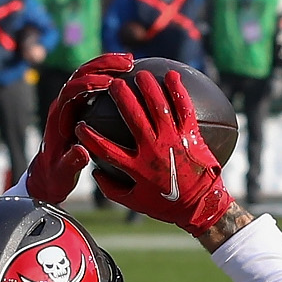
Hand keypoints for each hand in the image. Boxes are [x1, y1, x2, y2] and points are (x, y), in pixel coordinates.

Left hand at [26, 52, 129, 206]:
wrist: (48, 175)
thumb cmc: (55, 176)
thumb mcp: (62, 174)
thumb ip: (71, 162)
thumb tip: (82, 151)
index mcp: (58, 117)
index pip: (71, 91)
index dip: (89, 84)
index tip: (110, 83)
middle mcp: (64, 105)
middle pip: (80, 74)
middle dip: (102, 64)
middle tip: (128, 62)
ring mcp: (72, 104)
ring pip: (88, 75)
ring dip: (107, 65)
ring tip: (131, 61)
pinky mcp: (81, 106)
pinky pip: (95, 85)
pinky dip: (110, 76)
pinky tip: (129, 74)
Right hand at [76, 63, 232, 236]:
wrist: (202, 207)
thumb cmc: (168, 206)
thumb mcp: (136, 202)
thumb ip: (112, 189)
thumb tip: (95, 171)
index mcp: (136, 168)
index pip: (105, 149)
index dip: (89, 137)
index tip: (79, 125)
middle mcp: (153, 151)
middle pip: (133, 117)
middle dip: (121, 96)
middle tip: (113, 83)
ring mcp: (173, 141)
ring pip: (158, 106)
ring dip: (148, 87)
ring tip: (140, 74)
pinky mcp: (191, 136)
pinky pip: (184, 108)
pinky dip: (178, 90)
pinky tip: (173, 75)